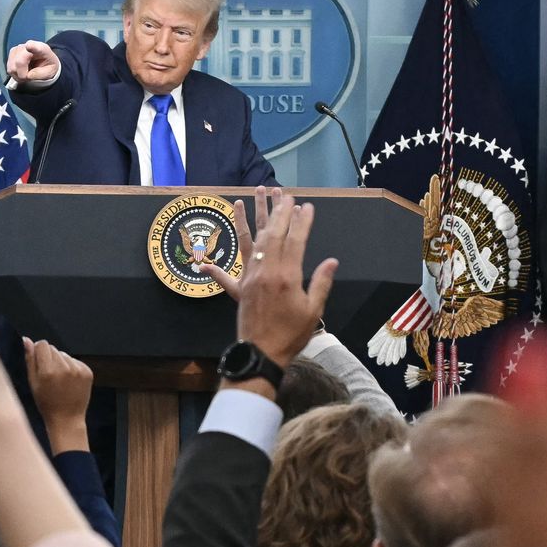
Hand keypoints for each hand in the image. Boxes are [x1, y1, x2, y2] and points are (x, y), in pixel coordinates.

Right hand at [4, 40, 58, 86]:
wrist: (44, 61)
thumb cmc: (48, 66)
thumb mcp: (49, 72)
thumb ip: (39, 74)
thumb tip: (27, 75)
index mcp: (42, 49)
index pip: (36, 47)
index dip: (32, 47)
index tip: (29, 46)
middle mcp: (28, 45)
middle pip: (19, 62)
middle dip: (23, 74)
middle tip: (29, 77)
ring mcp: (18, 48)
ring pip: (12, 67)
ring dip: (18, 75)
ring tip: (26, 73)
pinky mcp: (12, 53)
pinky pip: (9, 69)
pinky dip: (15, 74)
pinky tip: (21, 71)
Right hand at [25, 337, 93, 452]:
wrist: (67, 419)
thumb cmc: (46, 403)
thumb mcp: (33, 383)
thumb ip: (30, 360)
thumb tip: (26, 340)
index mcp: (48, 371)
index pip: (43, 344)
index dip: (39, 352)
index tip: (39, 363)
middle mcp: (64, 368)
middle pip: (54, 349)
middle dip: (50, 358)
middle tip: (49, 376)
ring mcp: (78, 370)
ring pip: (65, 354)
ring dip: (61, 363)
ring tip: (60, 381)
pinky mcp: (87, 372)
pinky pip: (75, 361)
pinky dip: (72, 368)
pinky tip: (69, 382)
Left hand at [202, 189, 336, 369]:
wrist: (262, 353)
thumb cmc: (291, 334)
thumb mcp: (313, 311)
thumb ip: (321, 283)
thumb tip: (331, 261)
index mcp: (287, 276)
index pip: (296, 241)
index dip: (302, 222)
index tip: (307, 206)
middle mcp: (266, 271)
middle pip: (274, 234)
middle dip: (280, 212)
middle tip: (284, 193)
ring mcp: (250, 277)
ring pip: (252, 240)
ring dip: (254, 215)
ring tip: (254, 194)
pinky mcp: (240, 286)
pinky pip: (231, 266)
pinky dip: (225, 251)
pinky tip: (215, 242)